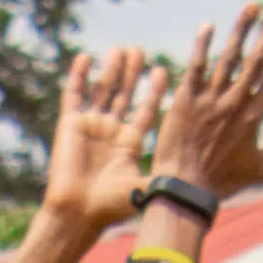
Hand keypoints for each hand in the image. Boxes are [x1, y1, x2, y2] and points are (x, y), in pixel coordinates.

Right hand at [36, 44, 166, 237]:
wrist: (78, 213)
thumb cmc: (111, 206)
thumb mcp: (144, 186)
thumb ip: (164, 175)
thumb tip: (193, 175)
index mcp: (131, 144)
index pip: (146, 110)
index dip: (154, 91)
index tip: (164, 71)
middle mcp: (112, 132)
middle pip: (125, 95)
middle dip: (133, 73)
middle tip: (141, 51)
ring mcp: (90, 126)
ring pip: (102, 90)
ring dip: (111, 70)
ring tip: (121, 50)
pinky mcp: (69, 124)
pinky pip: (73, 95)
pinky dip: (78, 75)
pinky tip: (85, 58)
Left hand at [158, 2, 262, 197]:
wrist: (185, 190)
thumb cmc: (224, 183)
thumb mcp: (262, 167)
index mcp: (254, 117)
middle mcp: (235, 103)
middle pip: (256, 60)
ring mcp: (210, 99)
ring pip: (229, 57)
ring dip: (242, 30)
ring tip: (252, 6)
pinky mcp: (186, 99)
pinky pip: (196, 67)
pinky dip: (202, 46)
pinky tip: (209, 25)